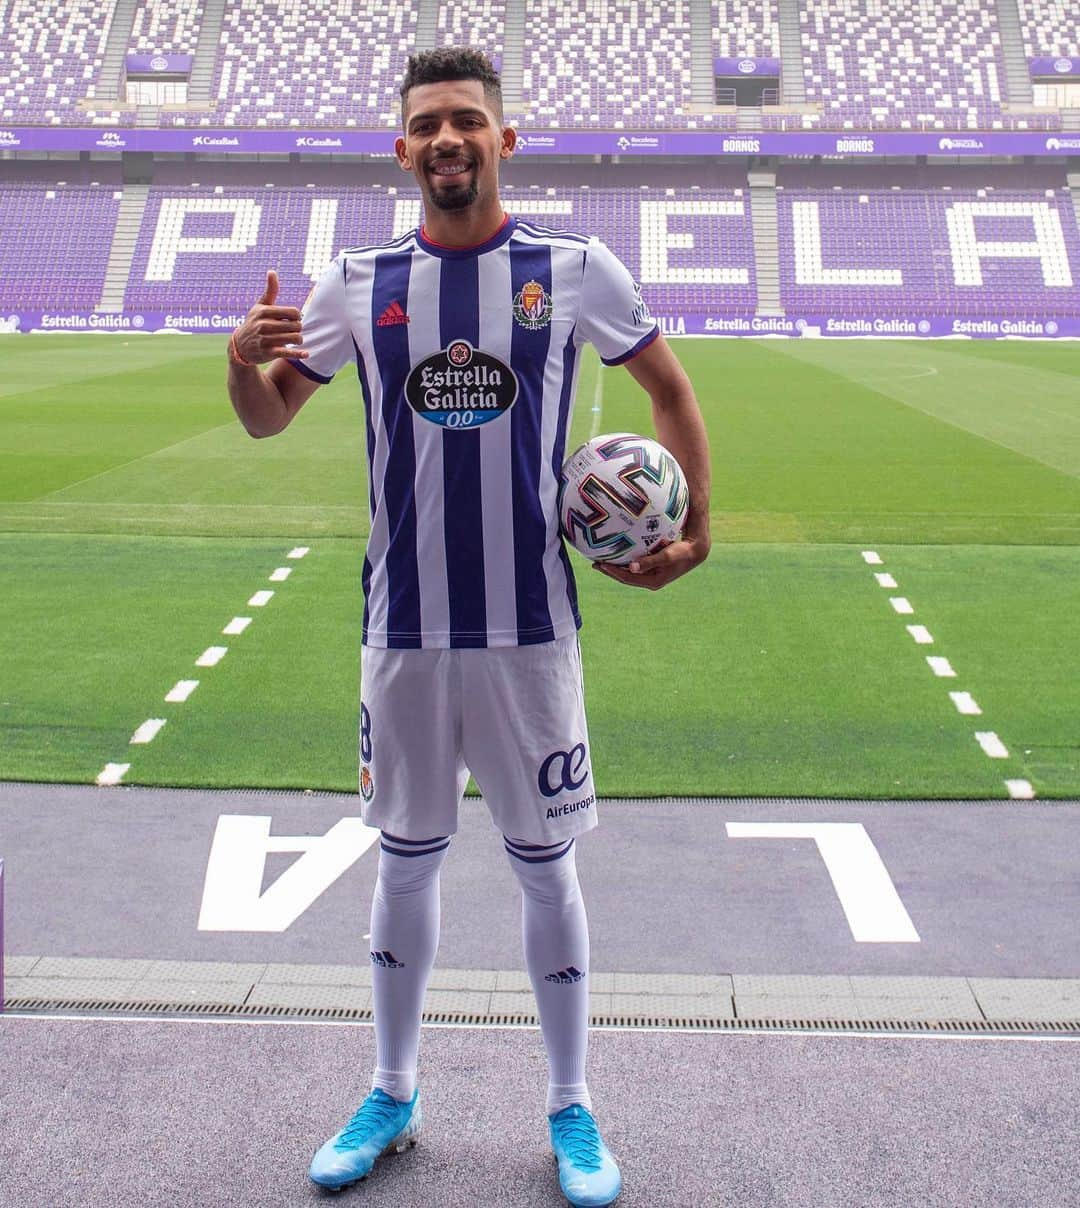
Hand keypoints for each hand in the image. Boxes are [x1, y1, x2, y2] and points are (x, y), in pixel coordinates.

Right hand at [232, 270, 307, 363]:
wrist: (240, 347)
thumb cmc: (254, 323)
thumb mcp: (260, 306)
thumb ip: (270, 291)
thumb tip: (272, 271)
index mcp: (264, 312)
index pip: (293, 312)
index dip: (297, 316)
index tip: (293, 319)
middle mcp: (264, 325)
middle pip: (296, 326)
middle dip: (298, 328)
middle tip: (294, 330)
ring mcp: (265, 339)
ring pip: (294, 338)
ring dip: (298, 339)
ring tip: (295, 339)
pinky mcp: (268, 353)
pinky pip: (287, 353)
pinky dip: (298, 354)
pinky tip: (306, 354)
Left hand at [592, 536, 708, 590]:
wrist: (696, 551)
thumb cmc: (682, 552)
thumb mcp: (666, 556)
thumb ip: (649, 561)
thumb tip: (631, 567)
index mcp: (652, 581)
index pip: (627, 578)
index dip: (612, 572)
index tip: (600, 564)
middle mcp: (650, 580)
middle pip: (625, 577)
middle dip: (610, 571)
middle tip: (595, 563)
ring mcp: (651, 575)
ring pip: (629, 572)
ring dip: (616, 566)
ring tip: (602, 560)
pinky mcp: (653, 568)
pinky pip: (635, 566)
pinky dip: (625, 561)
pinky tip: (618, 554)